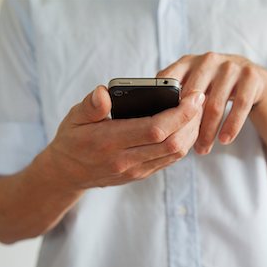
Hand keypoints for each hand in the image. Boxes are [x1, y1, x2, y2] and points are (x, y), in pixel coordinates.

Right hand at [45, 86, 204, 189]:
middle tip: (199, 99)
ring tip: (196, 111)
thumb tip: (104, 93)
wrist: (67, 173)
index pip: (154, 130)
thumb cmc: (72, 140)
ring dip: (191, 132)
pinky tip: (185, 126)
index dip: (179, 114)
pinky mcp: (141, 174)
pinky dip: (183, 142)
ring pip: (175, 154)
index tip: (193, 96)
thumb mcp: (74, 118)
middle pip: (171, 143)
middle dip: (192, 121)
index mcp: (109, 142)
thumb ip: (90, 106)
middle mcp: (126, 160)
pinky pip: (169, 160)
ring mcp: (136, 170)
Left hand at [157, 52, 266, 153]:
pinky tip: (224, 140)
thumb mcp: (194, 85)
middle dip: (186, 125)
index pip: (168, 79)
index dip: (163, 103)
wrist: (252, 78)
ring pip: (215, 104)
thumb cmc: (213, 87)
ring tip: (202, 150)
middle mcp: (208, 60)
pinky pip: (240, 105)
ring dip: (208, 132)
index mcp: (188, 62)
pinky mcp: (251, 76)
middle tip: (181, 147)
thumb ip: (175, 96)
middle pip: (192, 96)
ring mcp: (231, 66)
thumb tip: (153, 123)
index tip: (161, 126)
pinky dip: (231, 126)